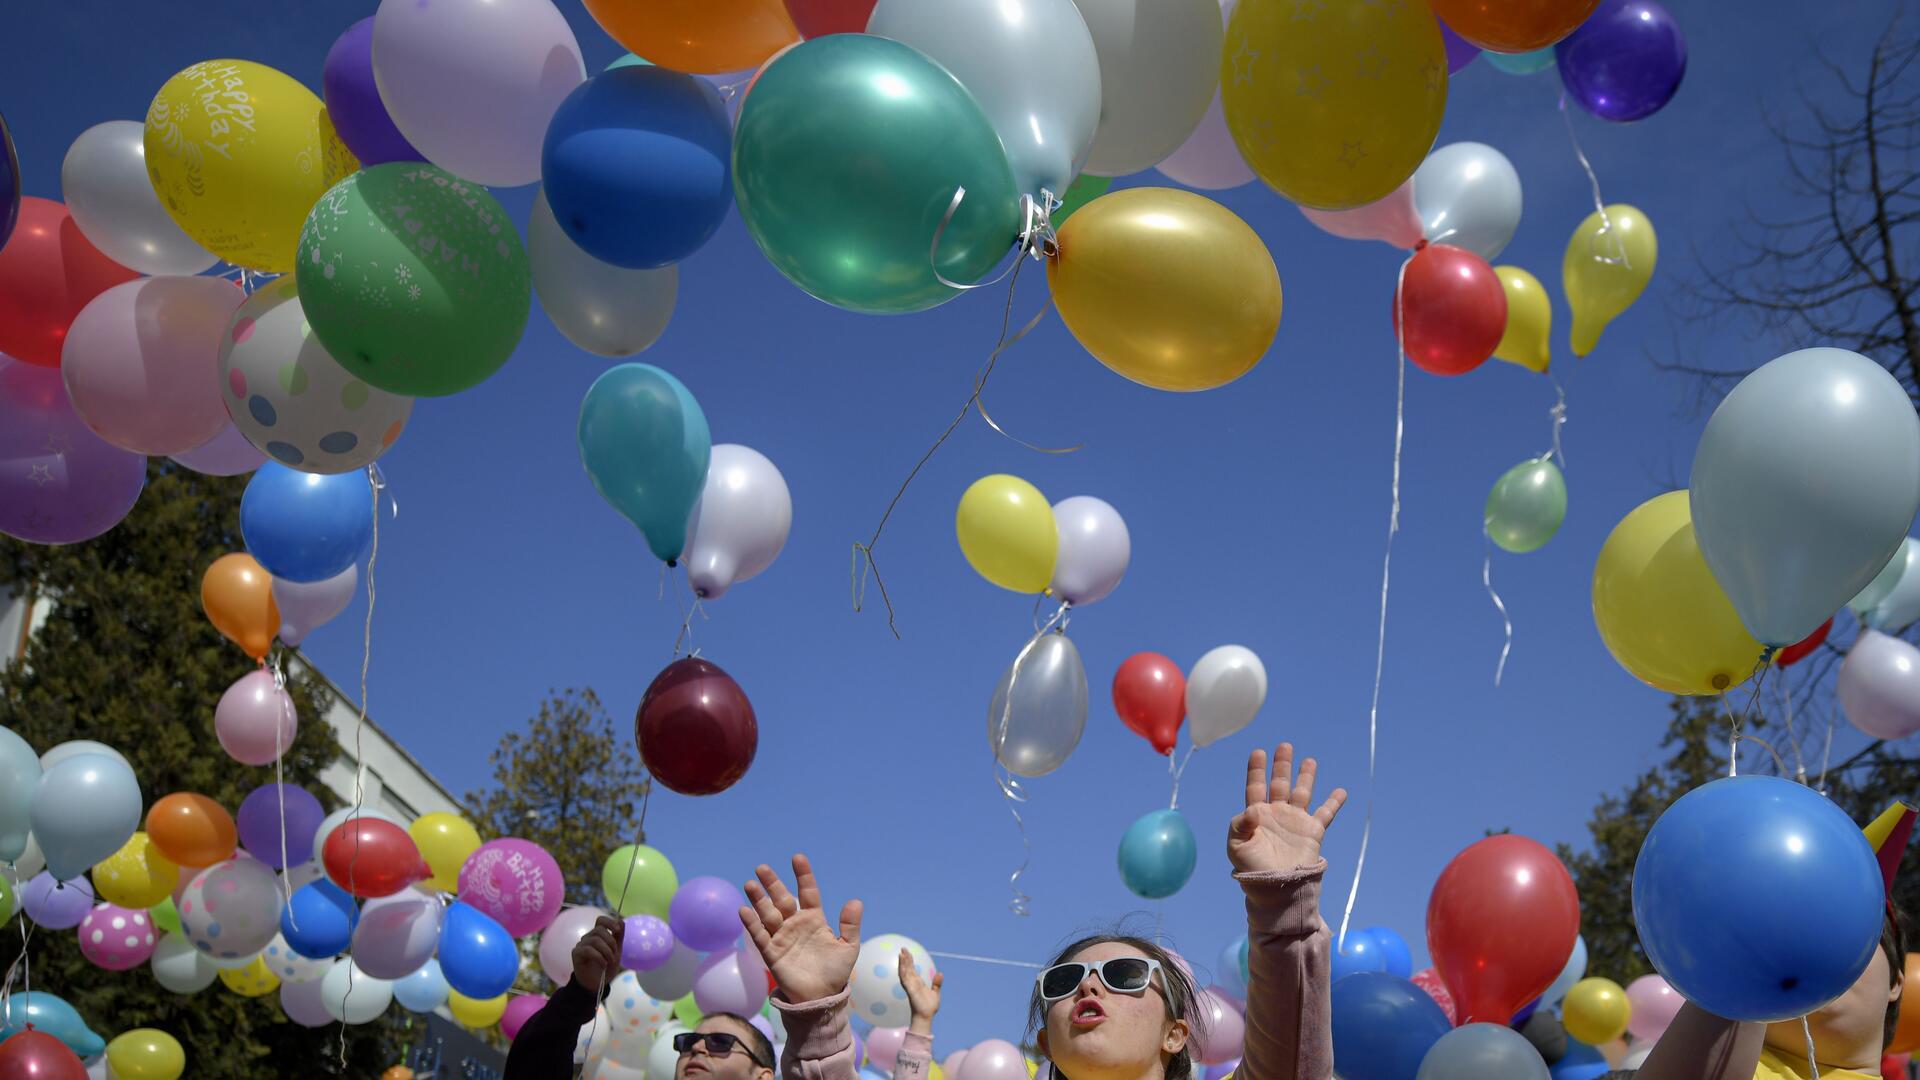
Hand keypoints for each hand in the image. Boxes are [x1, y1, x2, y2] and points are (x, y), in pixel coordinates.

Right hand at [572, 914, 623, 992]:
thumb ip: (618, 937)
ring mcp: (581, 945)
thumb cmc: (606, 967)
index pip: (600, 920)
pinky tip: (603, 965)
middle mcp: (588, 938)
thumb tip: (621, 921)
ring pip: (595, 940)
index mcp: (598, 935)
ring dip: (606, 951)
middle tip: (615, 955)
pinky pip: (588, 950)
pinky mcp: (576, 954)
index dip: (609, 922)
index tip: (617, 930)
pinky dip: (599, 957)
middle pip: (599, 930)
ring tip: (610, 962)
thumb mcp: (616, 951)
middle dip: (611, 942)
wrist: (597, 984)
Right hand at [738, 854, 863, 1003]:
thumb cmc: (835, 971)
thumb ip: (850, 925)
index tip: (797, 858)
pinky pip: (760, 936)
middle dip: (772, 883)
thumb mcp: (848, 947)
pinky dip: (752, 924)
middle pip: (781, 899)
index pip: (807, 892)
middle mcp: (795, 924)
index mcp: (814, 919)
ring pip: (768, 914)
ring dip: (758, 900)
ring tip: (750, 885)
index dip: (803, 875)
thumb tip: (855, 901)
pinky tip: (744, 911)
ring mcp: (782, 937)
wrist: (822, 997)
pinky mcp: (772, 953)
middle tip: (762, 868)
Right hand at [900, 948, 942, 1034]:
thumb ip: (937, 983)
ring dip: (903, 963)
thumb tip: (940, 973)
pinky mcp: (911, 990)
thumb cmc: (930, 1006)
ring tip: (901, 954)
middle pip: (907, 968)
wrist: (926, 1016)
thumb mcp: (935, 992)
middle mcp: (912, 983)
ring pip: (905, 972)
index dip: (909, 961)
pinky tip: (902, 966)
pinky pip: (906, 980)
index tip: (907, 953)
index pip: (912, 969)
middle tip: (903, 948)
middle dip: (905, 959)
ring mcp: (910, 986)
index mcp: (917, 983)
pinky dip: (903, 973)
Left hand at [1228, 743, 1346, 875]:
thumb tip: (1252, 809)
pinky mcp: (1312, 832)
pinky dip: (1334, 802)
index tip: (1258, 752)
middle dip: (1282, 765)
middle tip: (1285, 746)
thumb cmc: (1252, 868)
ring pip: (1302, 793)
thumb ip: (1239, 825)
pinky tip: (1341, 791)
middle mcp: (1277, 814)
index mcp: (1257, 815)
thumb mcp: (1237, 846)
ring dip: (1306, 777)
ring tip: (1309, 760)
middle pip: (1280, 783)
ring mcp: (1295, 822)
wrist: (1276, 889)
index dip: (1256, 770)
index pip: (1256, 787)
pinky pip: (1325, 814)